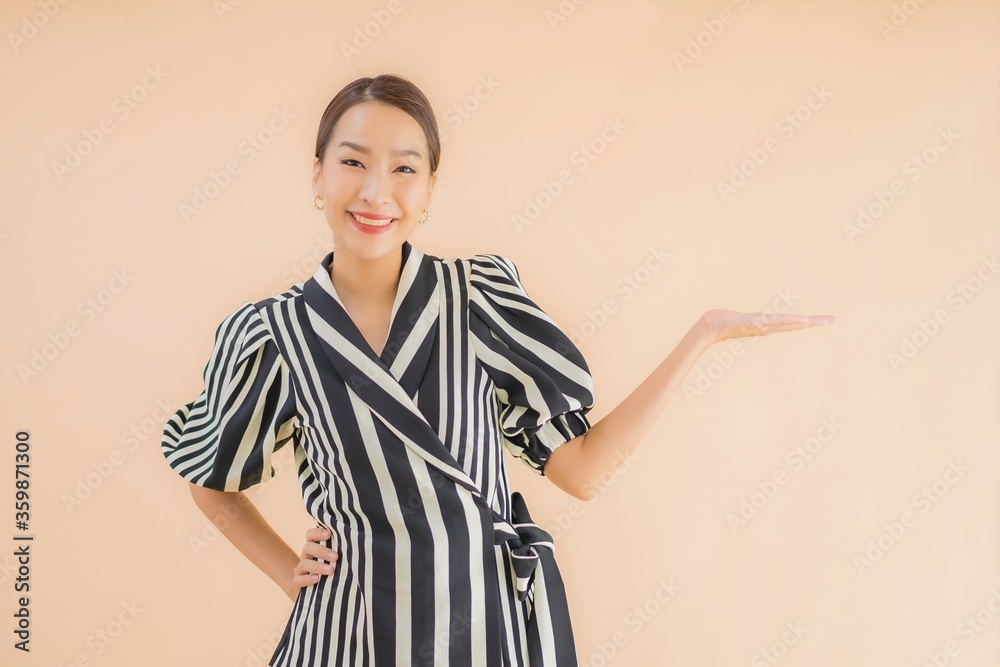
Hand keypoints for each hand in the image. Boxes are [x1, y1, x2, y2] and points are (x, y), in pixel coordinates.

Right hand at [286, 527, 338, 601]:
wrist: (315, 591)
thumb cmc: (330, 570)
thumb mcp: (334, 559)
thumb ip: (340, 551)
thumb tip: (358, 545)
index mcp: (314, 547)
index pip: (310, 535)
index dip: (317, 532)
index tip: (329, 534)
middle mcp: (305, 556)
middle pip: (308, 547)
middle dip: (322, 551)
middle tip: (335, 556)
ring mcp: (300, 569)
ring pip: (304, 564)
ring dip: (318, 566)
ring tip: (331, 570)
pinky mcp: (297, 582)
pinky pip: (298, 580)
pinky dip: (307, 579)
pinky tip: (317, 579)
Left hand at [700, 308, 835, 343]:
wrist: (709, 327)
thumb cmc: (723, 323)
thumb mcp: (740, 320)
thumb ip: (747, 319)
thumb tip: (751, 318)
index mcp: (767, 327)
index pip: (792, 324)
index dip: (808, 322)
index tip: (825, 320)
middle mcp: (768, 328)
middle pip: (796, 324)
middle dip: (815, 322)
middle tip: (834, 320)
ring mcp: (763, 325)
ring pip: (789, 323)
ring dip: (807, 322)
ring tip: (823, 320)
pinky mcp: (755, 321)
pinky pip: (776, 320)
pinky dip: (790, 320)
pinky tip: (801, 320)